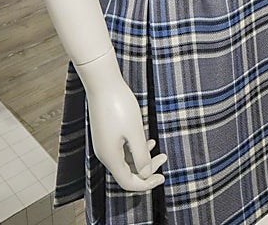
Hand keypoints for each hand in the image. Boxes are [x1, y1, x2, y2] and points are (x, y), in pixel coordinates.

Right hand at [78, 58, 168, 191]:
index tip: (163, 177)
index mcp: (110, 157)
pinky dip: (135, 148)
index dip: (146, 184)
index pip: (128, 182)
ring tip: (159, 148)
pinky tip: (148, 140)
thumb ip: (141, 156)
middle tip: (164, 159)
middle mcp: (104, 154)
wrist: (102, 83)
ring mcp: (104, 144)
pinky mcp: (105, 134)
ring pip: (125, 160)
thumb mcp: (135, 132)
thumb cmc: (120, 105)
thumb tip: (146, 175)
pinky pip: (121, 149)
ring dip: (143, 157)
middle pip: (127, 172)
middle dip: (147, 169)